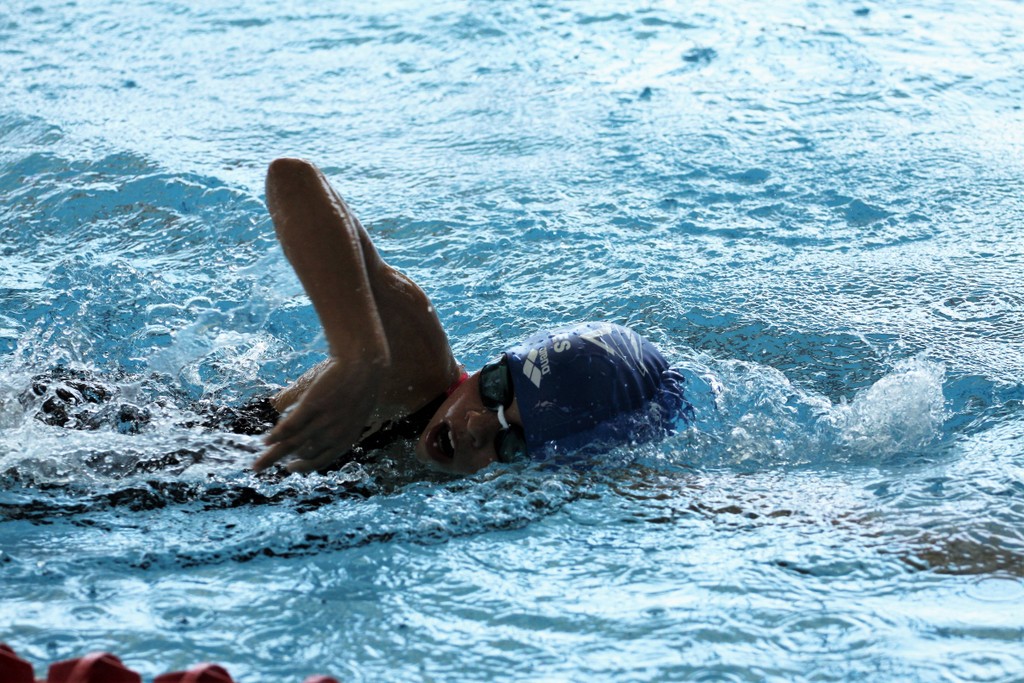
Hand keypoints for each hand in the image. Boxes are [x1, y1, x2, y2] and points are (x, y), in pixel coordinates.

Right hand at [252, 359, 378, 472]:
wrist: (363, 365)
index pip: (320, 461)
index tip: (290, 468)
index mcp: (345, 440)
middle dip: (281, 461)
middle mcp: (332, 435)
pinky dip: (275, 435)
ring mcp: (321, 421)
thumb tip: (323, 433)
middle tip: (261, 466)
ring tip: (257, 464)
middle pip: (300, 454)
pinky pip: (289, 426)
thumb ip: (341, 428)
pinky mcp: (311, 405)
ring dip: (271, 455)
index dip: (303, 467)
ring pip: (291, 444)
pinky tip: (265, 441)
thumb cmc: (361, 387)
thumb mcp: (355, 414)